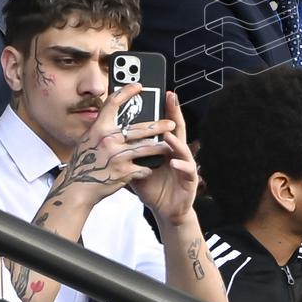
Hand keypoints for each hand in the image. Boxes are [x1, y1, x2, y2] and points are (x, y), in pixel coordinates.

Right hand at [51, 83, 174, 207]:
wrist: (76, 188)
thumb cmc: (82, 164)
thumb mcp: (87, 140)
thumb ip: (101, 128)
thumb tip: (112, 114)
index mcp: (98, 129)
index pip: (113, 103)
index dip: (126, 92)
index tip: (139, 86)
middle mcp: (108, 139)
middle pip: (139, 128)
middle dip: (158, 126)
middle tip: (170, 124)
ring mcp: (117, 156)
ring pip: (146, 147)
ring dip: (160, 146)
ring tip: (169, 145)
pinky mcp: (123, 172)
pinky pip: (143, 167)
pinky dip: (149, 167)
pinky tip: (153, 166)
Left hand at [131, 92, 198, 226]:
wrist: (166, 210)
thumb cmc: (153, 187)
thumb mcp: (138, 168)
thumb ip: (130, 153)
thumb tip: (112, 139)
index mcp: (166, 148)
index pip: (165, 125)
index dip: (165, 109)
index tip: (162, 92)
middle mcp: (178, 152)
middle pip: (178, 129)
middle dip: (175, 112)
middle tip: (170, 97)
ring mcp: (186, 164)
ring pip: (182, 148)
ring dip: (175, 140)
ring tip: (166, 133)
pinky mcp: (190, 179)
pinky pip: (187, 170)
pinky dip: (180, 165)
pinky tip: (173, 162)